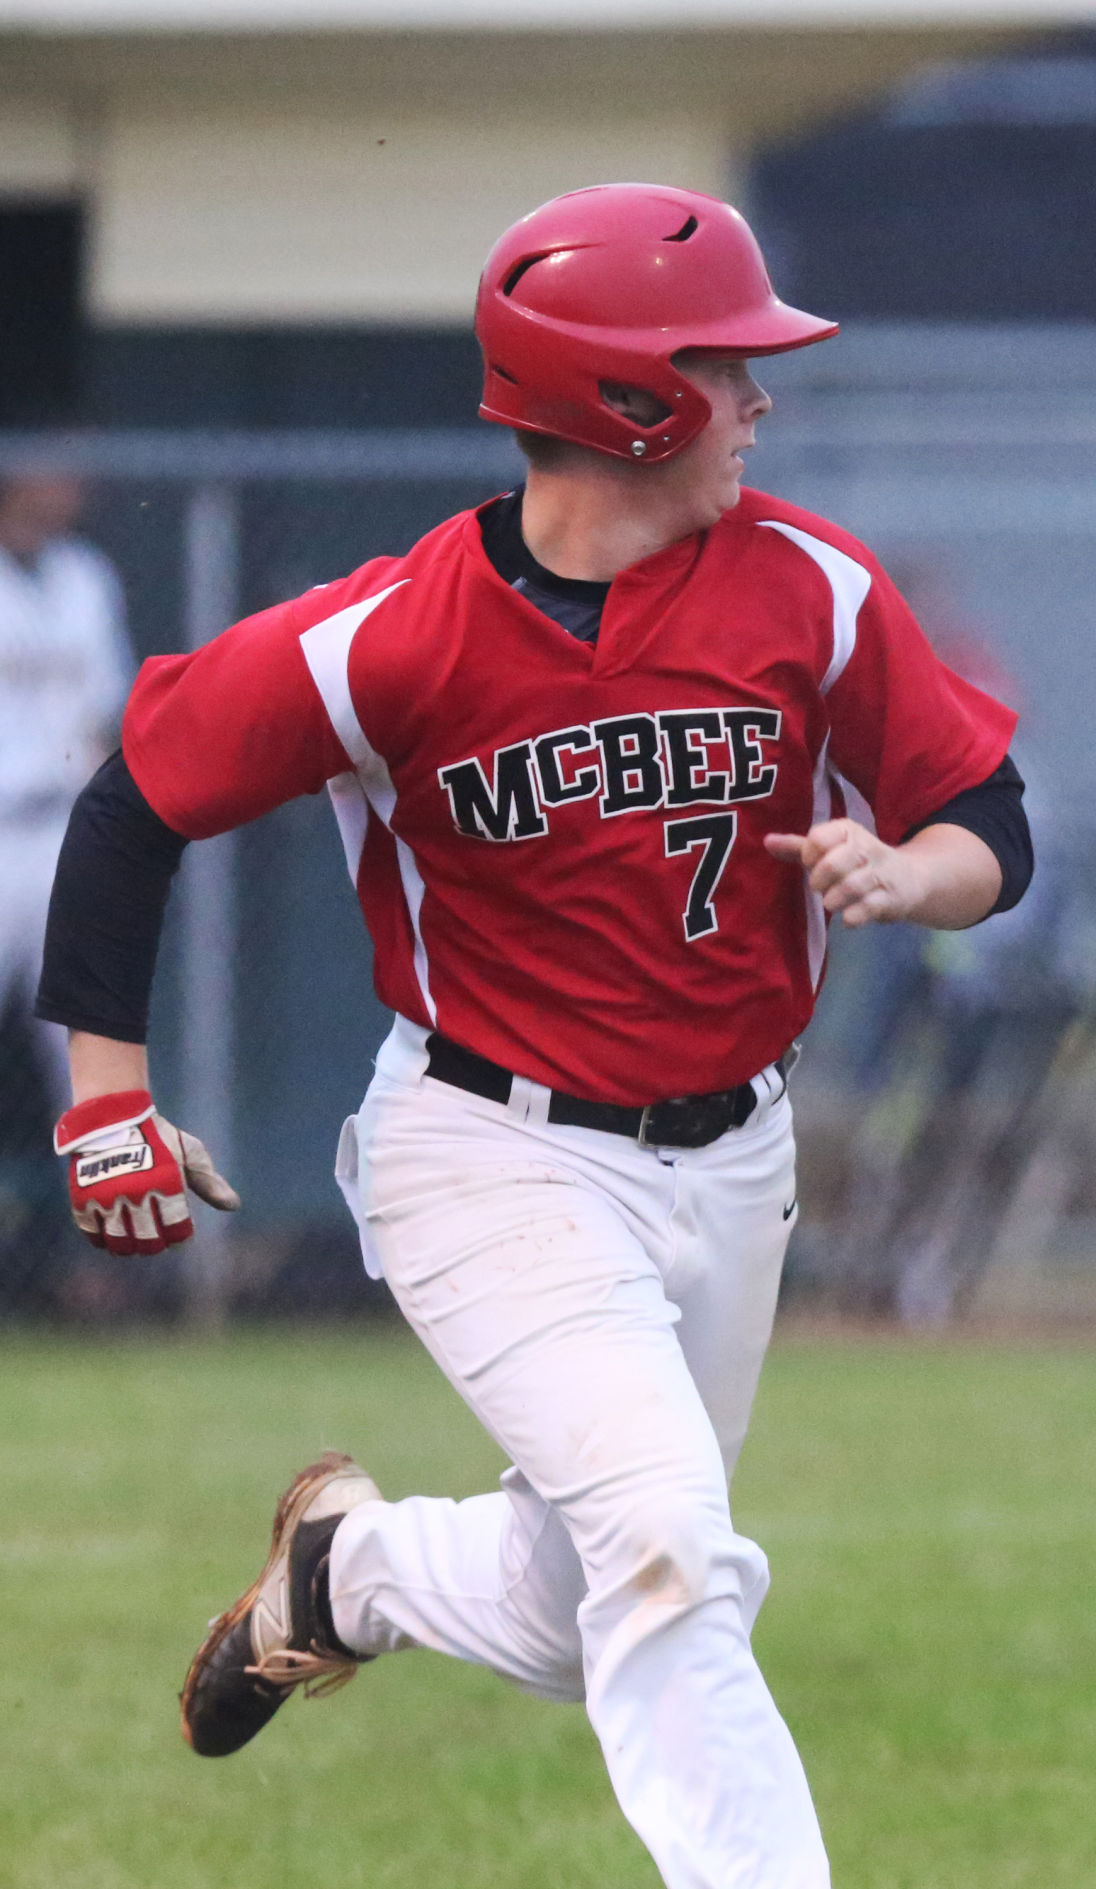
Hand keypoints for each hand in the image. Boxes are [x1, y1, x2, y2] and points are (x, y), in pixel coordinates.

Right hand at [54, 1088, 239, 1256]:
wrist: (114, 1116)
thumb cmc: (158, 1136)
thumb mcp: (189, 1154)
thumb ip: (210, 1182)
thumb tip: (233, 1206)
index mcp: (167, 1184)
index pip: (177, 1229)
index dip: (180, 1235)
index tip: (178, 1230)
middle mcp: (137, 1194)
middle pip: (149, 1242)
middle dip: (155, 1244)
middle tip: (155, 1238)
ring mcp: (108, 1197)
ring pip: (119, 1243)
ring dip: (128, 1247)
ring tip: (132, 1240)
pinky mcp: (83, 1197)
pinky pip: (92, 1233)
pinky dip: (101, 1239)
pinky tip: (109, 1234)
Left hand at [764, 818, 920, 928]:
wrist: (909, 879)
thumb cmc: (857, 863)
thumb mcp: (830, 850)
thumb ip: (798, 847)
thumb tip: (767, 841)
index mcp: (848, 831)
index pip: (819, 838)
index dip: (809, 855)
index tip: (812, 864)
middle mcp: (868, 848)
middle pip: (833, 863)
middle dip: (820, 880)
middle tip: (820, 887)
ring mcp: (881, 874)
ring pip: (850, 887)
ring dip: (834, 900)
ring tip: (833, 902)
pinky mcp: (890, 899)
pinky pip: (865, 910)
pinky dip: (851, 917)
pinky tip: (849, 917)